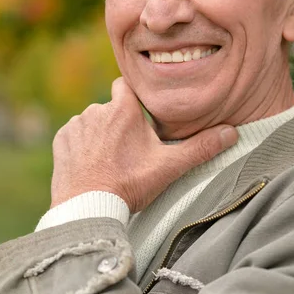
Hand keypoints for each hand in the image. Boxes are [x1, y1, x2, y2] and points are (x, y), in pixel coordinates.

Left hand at [51, 77, 237, 212]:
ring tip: (108, 161)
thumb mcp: (169, 166)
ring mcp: (76, 125)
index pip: (126, 84)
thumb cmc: (130, 184)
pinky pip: (73, 135)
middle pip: (111, 108)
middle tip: (129, 151)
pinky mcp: (61, 141)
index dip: (133, 97)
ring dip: (99, 134)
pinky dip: (80, 145)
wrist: (88, 208)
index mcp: (122, 108)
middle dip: (119, 123)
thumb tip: (232, 132)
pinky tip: (90, 164)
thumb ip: (200, 147)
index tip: (139, 114)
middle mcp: (96, 110)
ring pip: (91, 122)